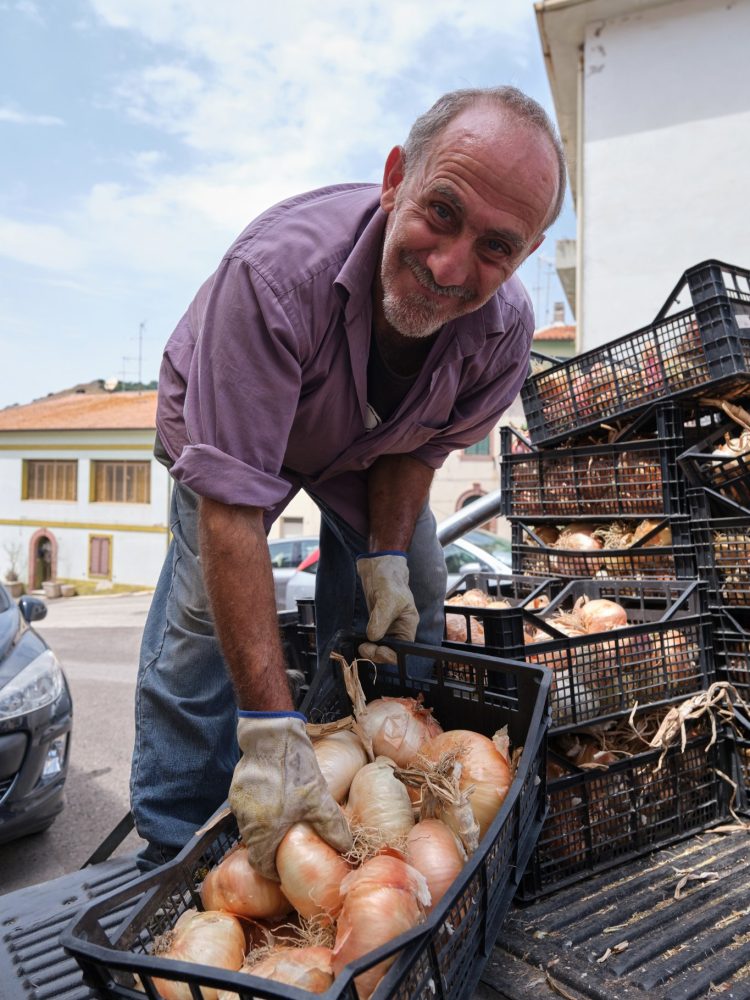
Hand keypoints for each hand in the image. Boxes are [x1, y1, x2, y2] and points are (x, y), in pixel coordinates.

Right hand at [229, 712, 351, 879]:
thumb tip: (346, 847)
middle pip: (256, 847)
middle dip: (272, 849)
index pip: (261, 866)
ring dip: (266, 829)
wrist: (272, 735)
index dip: (274, 871)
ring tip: (286, 821)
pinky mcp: (237, 790)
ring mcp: (238, 805)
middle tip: (291, 844)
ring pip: (251, 828)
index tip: (287, 869)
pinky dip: (260, 811)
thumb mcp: (319, 799)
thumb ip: (331, 827)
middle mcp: (246, 822)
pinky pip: (248, 810)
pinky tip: (277, 800)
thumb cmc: (295, 769)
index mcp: (263, 831)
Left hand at [356, 551, 418, 662]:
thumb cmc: (389, 579)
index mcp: (408, 624)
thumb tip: (373, 637)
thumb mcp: (387, 598)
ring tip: (361, 644)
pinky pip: (372, 639)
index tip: (377, 649)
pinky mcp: (376, 622)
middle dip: (377, 653)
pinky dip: (366, 642)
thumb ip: (381, 619)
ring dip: (370, 650)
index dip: (390, 654)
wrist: (378, 566)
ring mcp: (387, 626)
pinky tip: (359, 640)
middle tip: (364, 647)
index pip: (403, 649)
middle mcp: (398, 628)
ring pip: (380, 647)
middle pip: (390, 651)